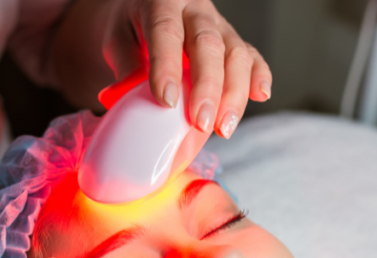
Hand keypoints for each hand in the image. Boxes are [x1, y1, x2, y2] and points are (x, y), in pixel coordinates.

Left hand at [104, 0, 272, 138]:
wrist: (148, 8)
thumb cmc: (131, 27)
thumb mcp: (116, 38)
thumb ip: (124, 62)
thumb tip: (126, 93)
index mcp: (162, 1)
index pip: (166, 31)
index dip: (168, 66)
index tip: (167, 101)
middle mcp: (195, 9)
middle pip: (208, 44)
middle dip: (208, 87)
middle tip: (201, 122)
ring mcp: (219, 24)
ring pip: (236, 53)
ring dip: (234, 93)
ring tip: (224, 127)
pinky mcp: (233, 39)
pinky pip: (252, 55)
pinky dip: (259, 76)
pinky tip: (260, 96)